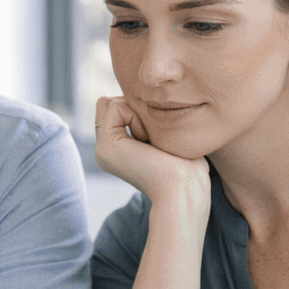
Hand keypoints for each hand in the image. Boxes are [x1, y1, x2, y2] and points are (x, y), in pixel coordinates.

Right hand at [93, 96, 210, 207]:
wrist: (183, 189)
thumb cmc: (187, 165)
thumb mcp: (167, 136)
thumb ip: (151, 118)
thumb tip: (146, 99)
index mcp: (117, 150)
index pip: (116, 108)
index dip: (137, 109)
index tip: (156, 135)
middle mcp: (104, 150)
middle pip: (109, 104)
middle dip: (134, 109)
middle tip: (152, 137)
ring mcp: (101, 149)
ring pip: (108, 103)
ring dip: (136, 114)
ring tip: (150, 140)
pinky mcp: (105, 146)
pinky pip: (114, 107)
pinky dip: (136, 117)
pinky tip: (147, 141)